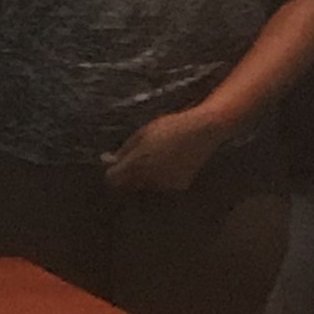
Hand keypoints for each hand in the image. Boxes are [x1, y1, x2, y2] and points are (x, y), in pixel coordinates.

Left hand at [103, 109, 231, 193]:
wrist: (204, 130)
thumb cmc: (170, 127)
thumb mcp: (143, 133)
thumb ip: (125, 150)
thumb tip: (109, 161)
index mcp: (137, 161)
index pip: (113, 179)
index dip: (112, 174)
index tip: (115, 168)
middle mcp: (149, 176)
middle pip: (129, 185)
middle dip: (129, 176)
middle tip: (139, 161)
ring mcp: (165, 183)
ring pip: (146, 186)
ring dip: (146, 178)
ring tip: (158, 160)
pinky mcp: (179, 186)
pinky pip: (163, 185)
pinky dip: (162, 179)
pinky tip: (171, 165)